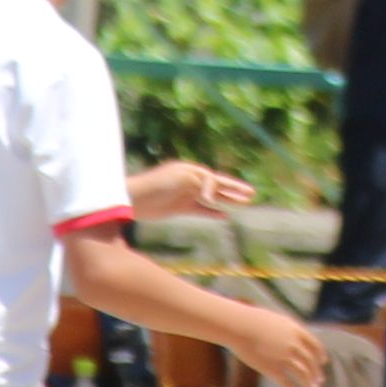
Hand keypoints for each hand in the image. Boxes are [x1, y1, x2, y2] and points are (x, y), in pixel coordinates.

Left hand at [127, 160, 254, 222]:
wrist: (134, 199)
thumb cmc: (156, 186)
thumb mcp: (182, 178)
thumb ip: (201, 183)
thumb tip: (213, 197)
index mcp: (191, 171)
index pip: (214, 179)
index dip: (227, 188)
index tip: (226, 198)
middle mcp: (190, 181)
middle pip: (217, 186)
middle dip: (235, 190)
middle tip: (252, 194)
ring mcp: (185, 194)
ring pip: (212, 198)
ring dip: (227, 200)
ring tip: (244, 203)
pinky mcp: (179, 207)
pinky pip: (201, 209)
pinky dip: (213, 211)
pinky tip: (224, 215)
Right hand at [229, 305, 330, 386]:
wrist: (239, 326)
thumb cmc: (254, 320)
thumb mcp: (278, 320)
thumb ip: (289, 330)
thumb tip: (295, 337)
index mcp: (296, 331)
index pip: (315, 345)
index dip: (320, 355)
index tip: (323, 362)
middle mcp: (293, 345)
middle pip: (310, 362)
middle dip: (316, 373)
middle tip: (319, 381)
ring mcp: (283, 358)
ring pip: (302, 374)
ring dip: (309, 383)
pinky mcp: (271, 369)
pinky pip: (286, 382)